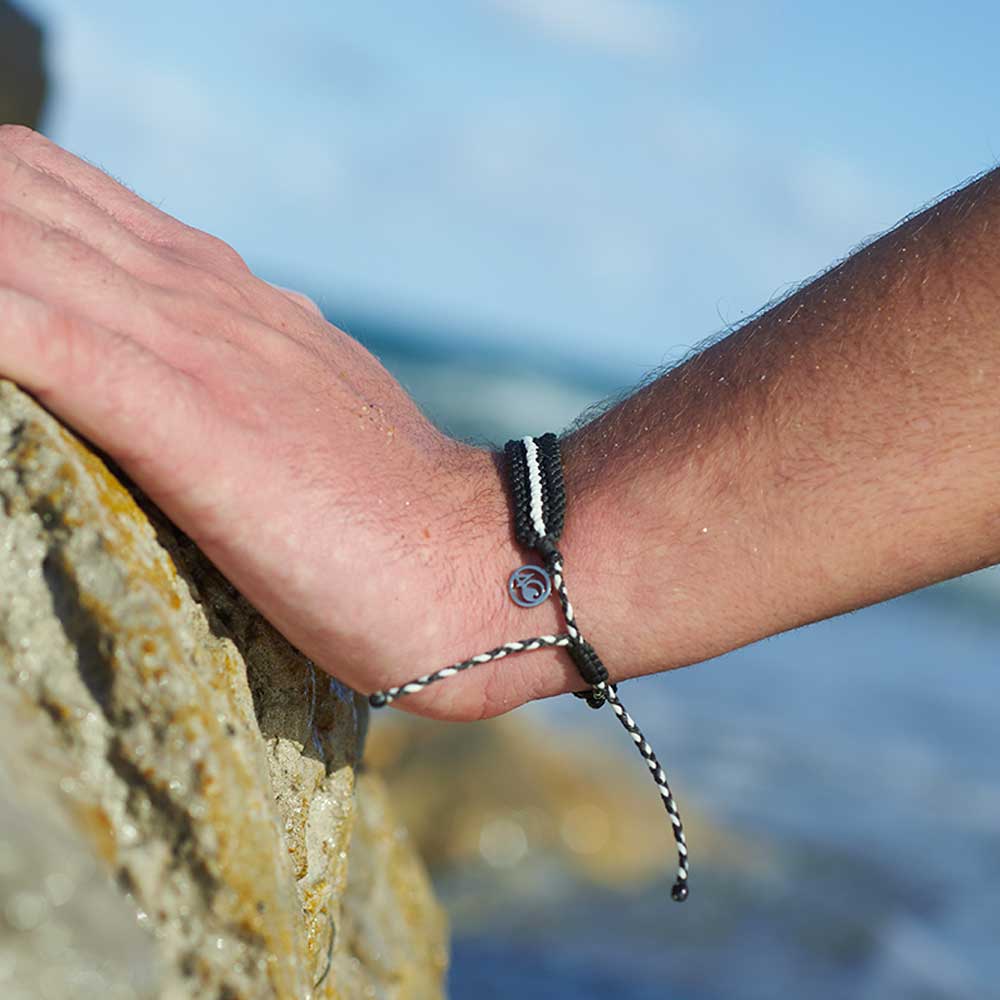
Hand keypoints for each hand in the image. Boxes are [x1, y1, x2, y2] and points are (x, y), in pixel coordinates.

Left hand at [0, 126, 571, 720]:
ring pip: (15, 242)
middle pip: (18, 190)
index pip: (57, 195)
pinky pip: (39, 333)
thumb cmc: (384, 514)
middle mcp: (201, 293)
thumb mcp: (298, 412)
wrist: (469, 560)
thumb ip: (231, 372)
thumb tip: (161, 381)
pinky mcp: (189, 417)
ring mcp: (194, 345)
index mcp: (221, 293)